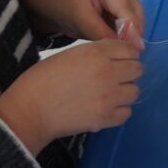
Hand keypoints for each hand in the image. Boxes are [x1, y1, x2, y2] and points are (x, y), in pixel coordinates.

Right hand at [0, 41, 141, 152]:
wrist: (30, 110)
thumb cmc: (42, 79)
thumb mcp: (69, 55)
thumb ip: (95, 54)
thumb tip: (115, 59)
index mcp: (96, 53)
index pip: (129, 49)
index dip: (125, 55)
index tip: (118, 61)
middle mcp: (108, 72)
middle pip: (137, 69)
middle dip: (127, 73)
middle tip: (113, 79)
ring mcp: (109, 97)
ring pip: (135, 92)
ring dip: (124, 93)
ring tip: (107, 96)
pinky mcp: (107, 118)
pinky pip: (127, 113)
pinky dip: (118, 112)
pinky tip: (104, 109)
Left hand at [23, 0, 144, 44]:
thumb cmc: (63, 3)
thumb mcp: (80, 19)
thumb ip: (102, 33)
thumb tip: (124, 48)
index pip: (128, 12)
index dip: (133, 32)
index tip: (136, 51)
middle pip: (137, 16)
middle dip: (133, 35)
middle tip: (125, 55)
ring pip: (135, 21)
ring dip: (130, 36)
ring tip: (120, 51)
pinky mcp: (121, 7)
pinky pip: (128, 24)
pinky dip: (124, 34)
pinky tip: (116, 44)